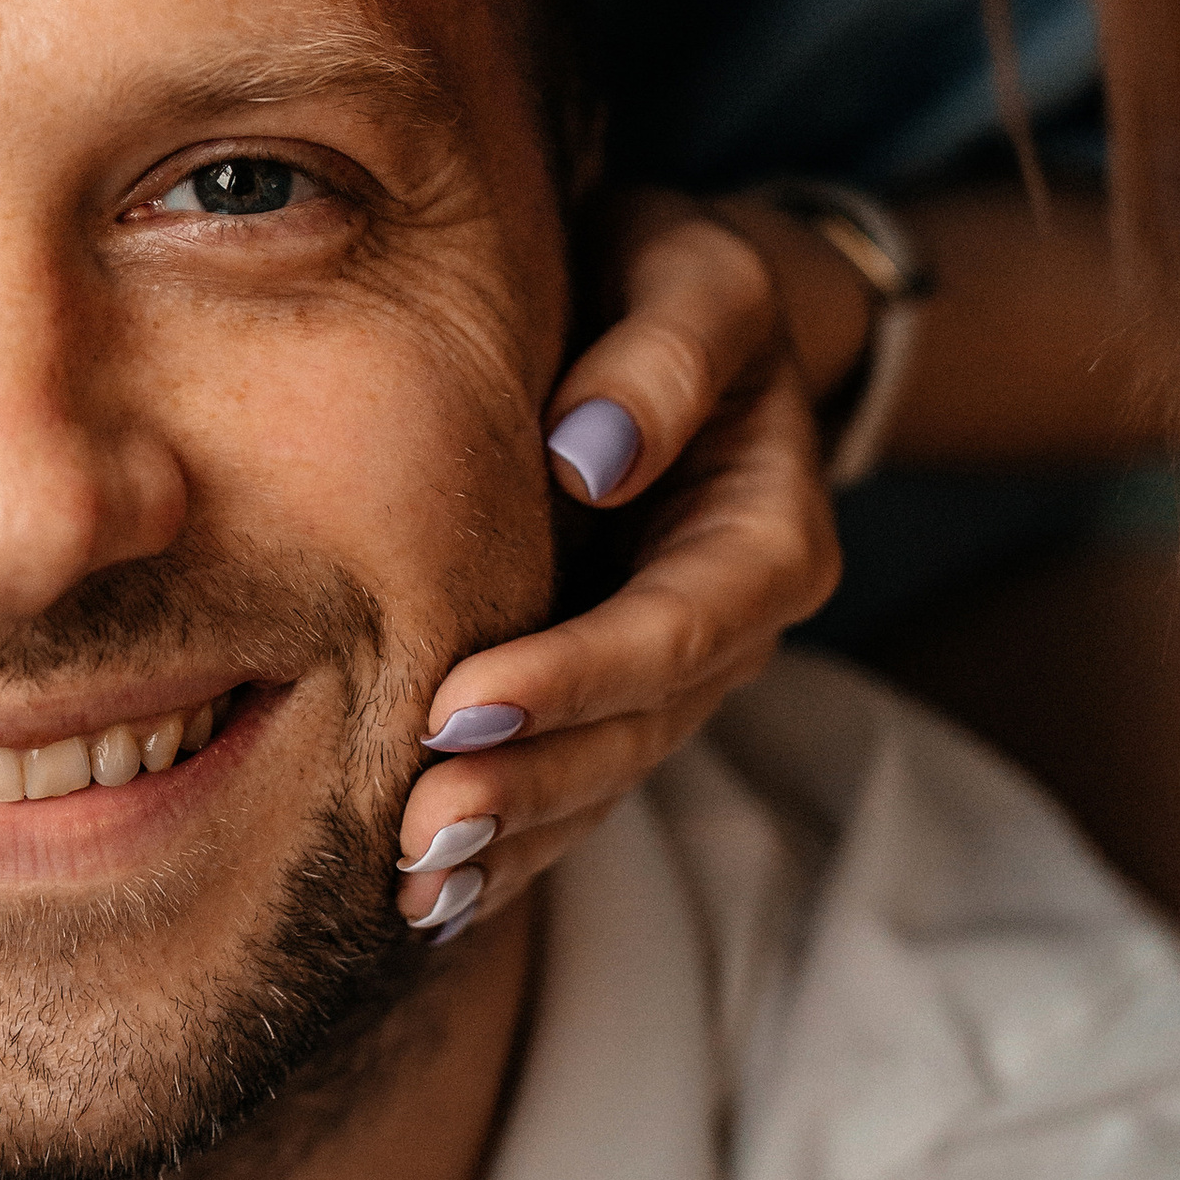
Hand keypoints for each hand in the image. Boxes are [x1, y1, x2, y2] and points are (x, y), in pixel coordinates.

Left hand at [395, 193, 843, 936]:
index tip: (461, 700)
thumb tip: (587, 453)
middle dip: (530, 785)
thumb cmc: (677, 282)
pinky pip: (570, 784)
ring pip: (601, 780)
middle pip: (637, 731)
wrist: (679, 315)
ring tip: (412, 886)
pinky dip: (508, 845)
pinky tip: (427, 901)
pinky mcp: (611, 693)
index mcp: (767, 536)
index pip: (673, 628)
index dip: (575, 675)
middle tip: (419, 830)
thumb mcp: (695, 278)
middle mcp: (731, 627)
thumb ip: (661, 356)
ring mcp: (673, 675)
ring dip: (513, 840)